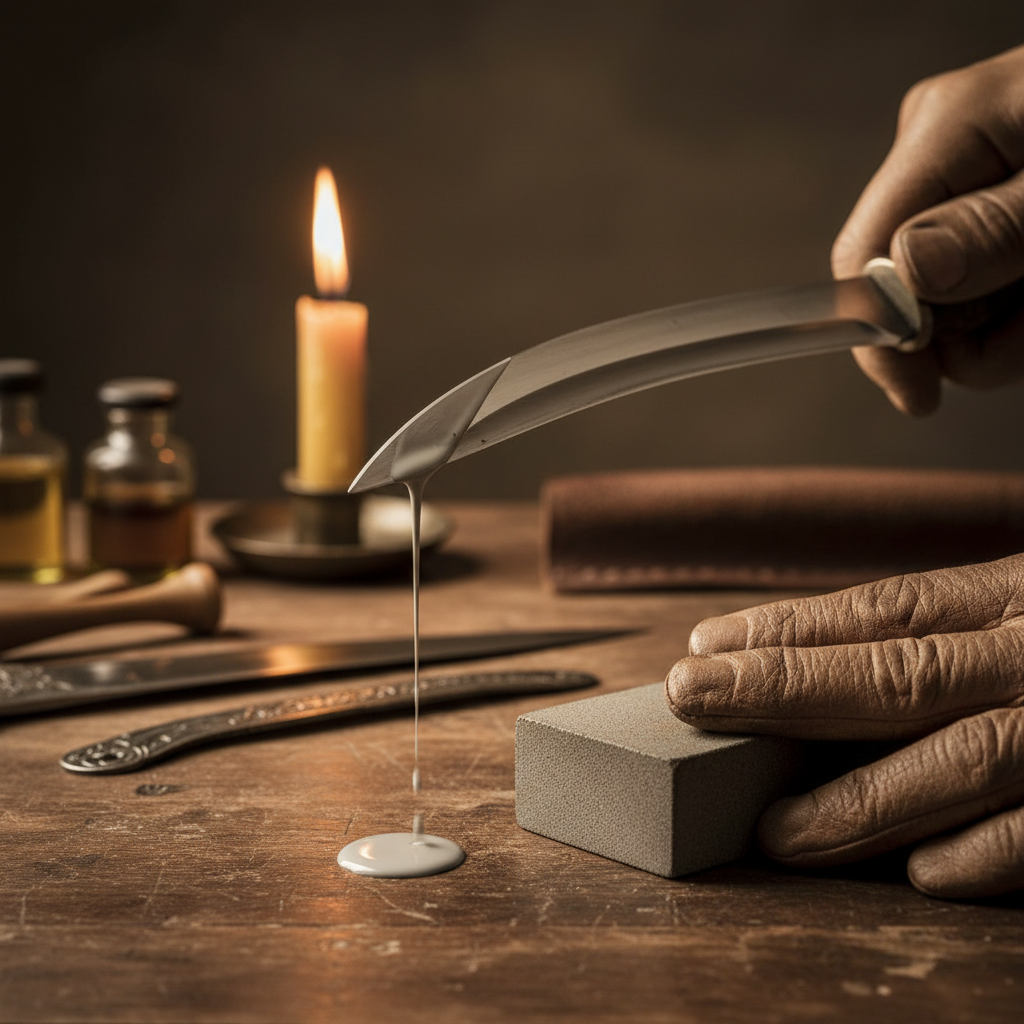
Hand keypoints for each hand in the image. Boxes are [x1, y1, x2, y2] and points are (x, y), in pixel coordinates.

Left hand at [665, 554, 1023, 898]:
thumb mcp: (1020, 610)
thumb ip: (943, 635)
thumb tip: (799, 660)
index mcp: (1016, 598)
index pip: (887, 610)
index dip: (792, 631)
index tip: (706, 646)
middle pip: (900, 676)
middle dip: (786, 692)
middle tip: (692, 700)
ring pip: (961, 762)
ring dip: (857, 801)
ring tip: (776, 830)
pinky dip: (975, 854)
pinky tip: (913, 871)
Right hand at [833, 45, 1023, 415]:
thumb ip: (997, 229)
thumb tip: (907, 273)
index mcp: (947, 129)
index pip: (865, 252)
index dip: (881, 333)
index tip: (922, 396)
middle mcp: (940, 155)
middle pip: (909, 290)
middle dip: (978, 330)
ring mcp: (966, 185)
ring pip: (953, 304)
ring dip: (1014, 325)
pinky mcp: (992, 214)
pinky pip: (986, 292)